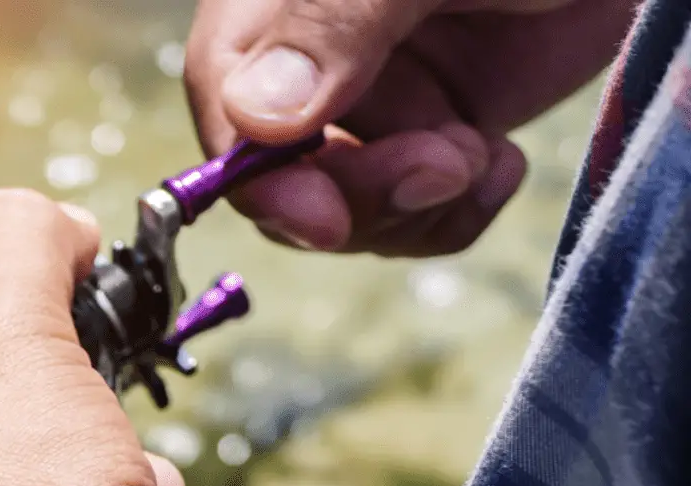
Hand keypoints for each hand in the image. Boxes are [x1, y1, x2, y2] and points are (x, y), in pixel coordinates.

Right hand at [183, 0, 634, 255]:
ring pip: (348, 209)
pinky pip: (414, 214)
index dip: (260, 176)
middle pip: (283, 175)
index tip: (322, 221)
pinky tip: (502, 164)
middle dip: (362, 196)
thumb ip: (333, 22)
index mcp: (281, 3)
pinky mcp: (435, 133)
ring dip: (416, 208)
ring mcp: (376, 100)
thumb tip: (252, 118)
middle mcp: (313, 57)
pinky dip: (455, 213)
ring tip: (481, 155)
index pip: (227, 101)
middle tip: (447, 165)